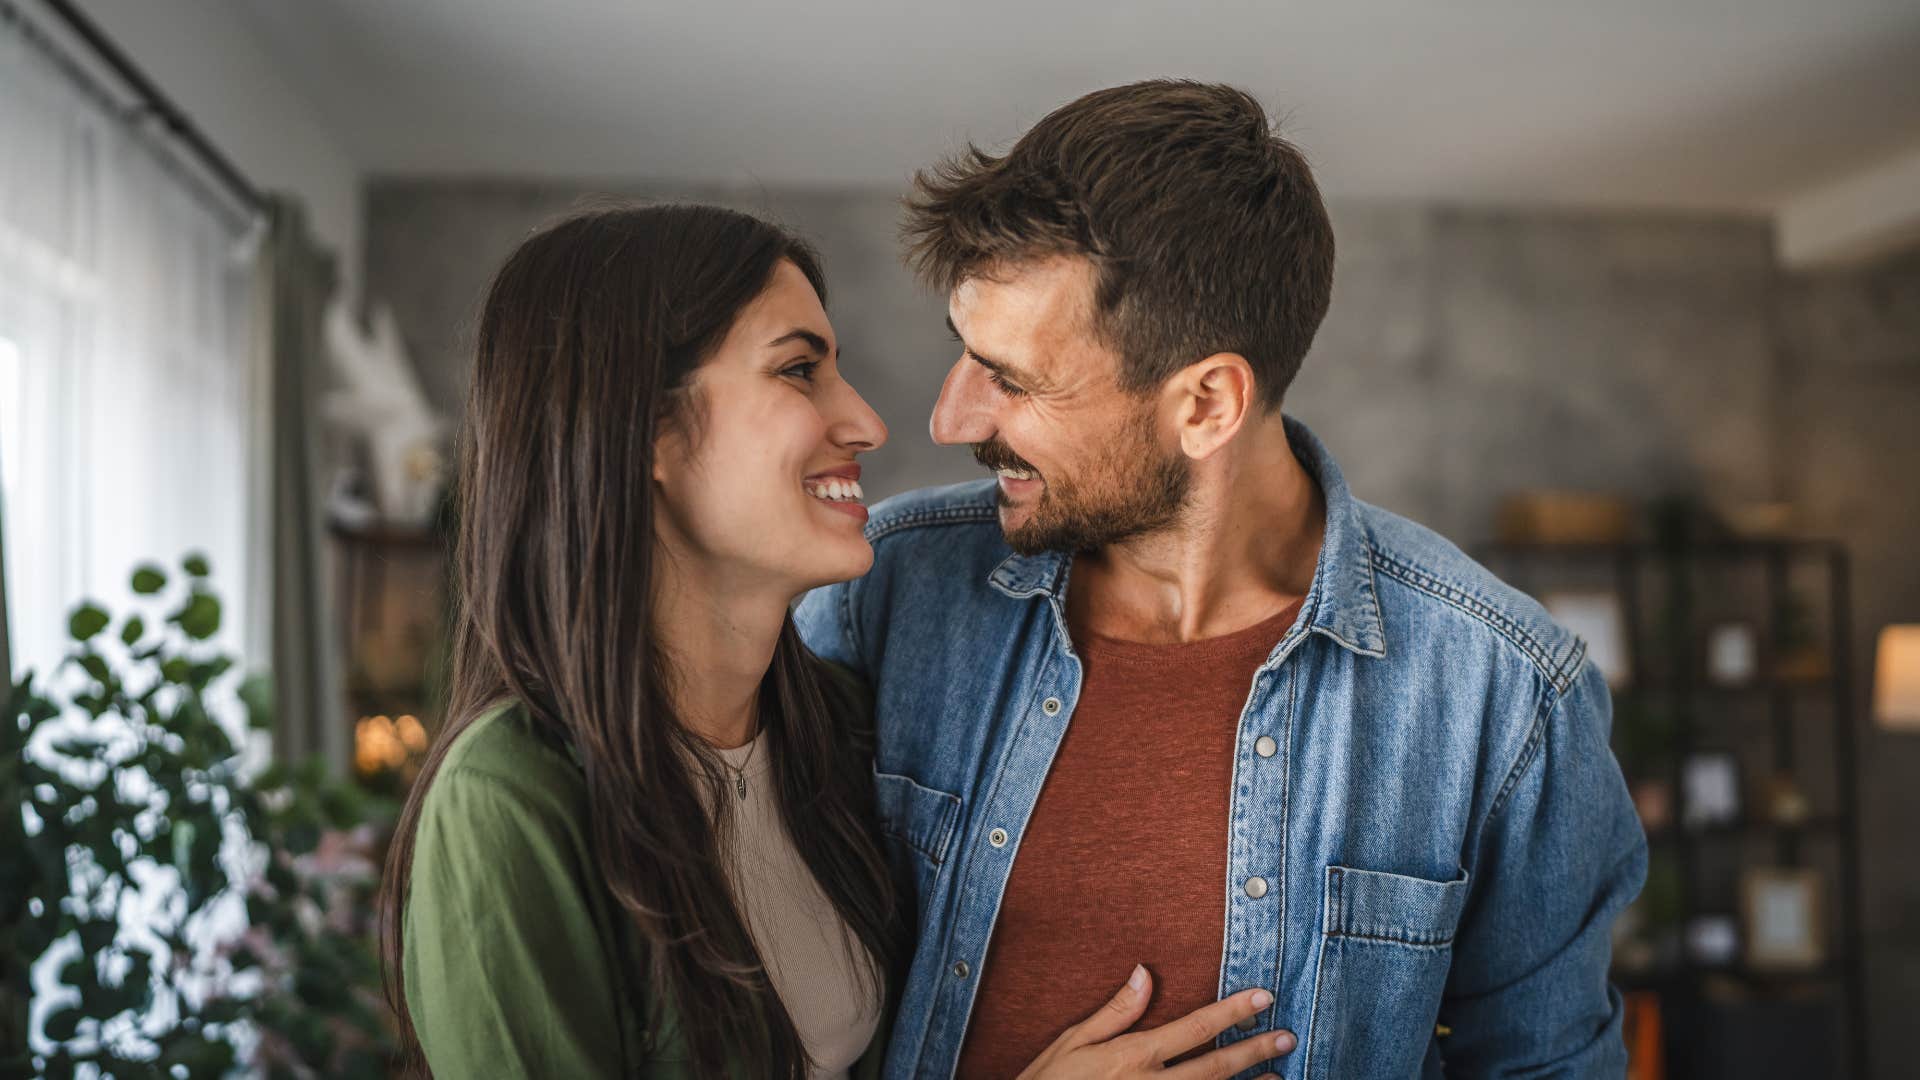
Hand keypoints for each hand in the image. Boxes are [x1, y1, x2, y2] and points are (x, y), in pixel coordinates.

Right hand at [1016, 965, 1297, 1079]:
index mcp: (1133, 1056)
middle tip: (1287, 1037)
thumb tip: (1145, 972)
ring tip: (1279, 1077)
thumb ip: (1115, 1010)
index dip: (1232, 1012)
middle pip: (1216, 1067)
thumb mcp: (1072, 1042)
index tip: (1263, 997)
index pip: (1194, 1027)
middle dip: (1254, 1051)